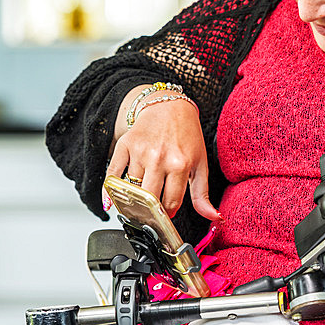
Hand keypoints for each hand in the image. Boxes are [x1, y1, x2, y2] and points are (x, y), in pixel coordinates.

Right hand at [106, 97, 220, 220]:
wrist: (169, 107)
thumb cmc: (186, 135)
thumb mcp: (200, 163)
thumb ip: (203, 194)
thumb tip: (215, 217)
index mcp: (180, 164)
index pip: (170, 203)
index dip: (169, 213)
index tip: (167, 213)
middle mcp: (159, 158)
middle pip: (148, 200)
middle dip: (150, 212)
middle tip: (152, 213)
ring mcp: (140, 152)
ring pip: (131, 190)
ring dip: (135, 200)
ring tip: (142, 198)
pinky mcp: (124, 145)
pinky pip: (113, 175)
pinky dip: (110, 191)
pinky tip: (112, 202)